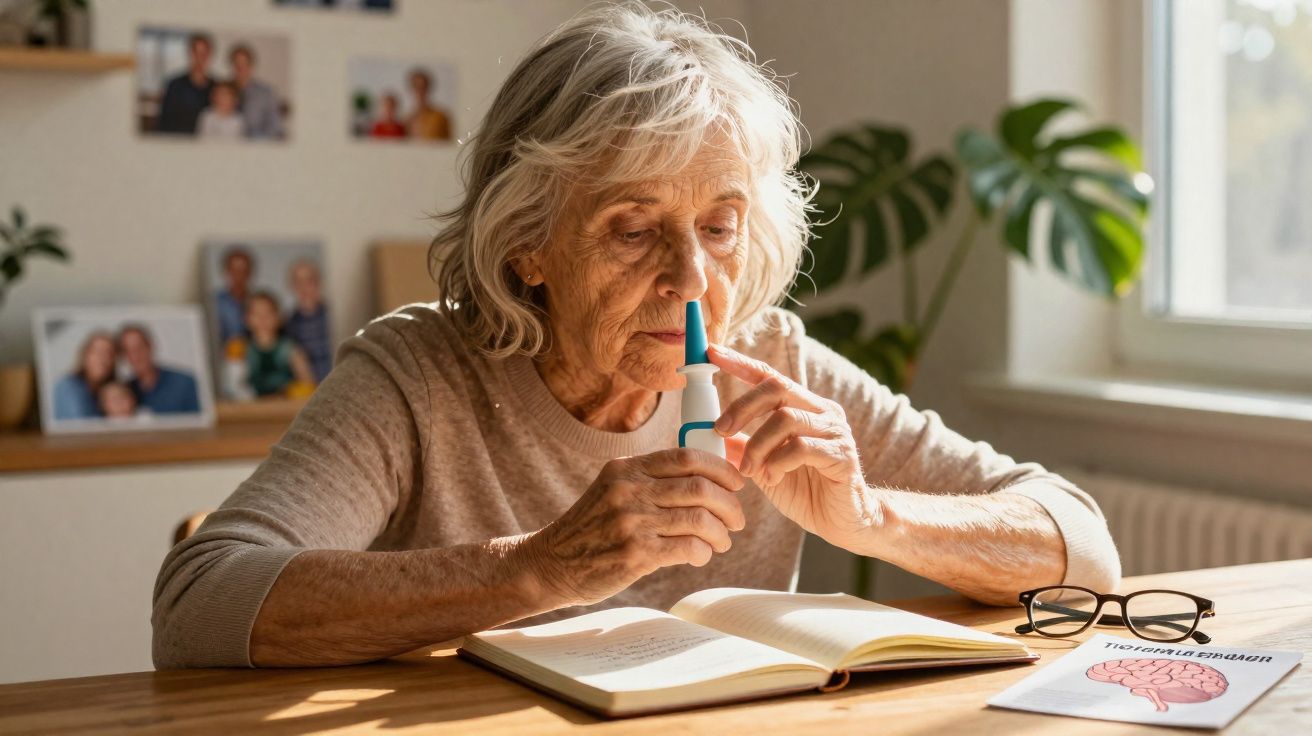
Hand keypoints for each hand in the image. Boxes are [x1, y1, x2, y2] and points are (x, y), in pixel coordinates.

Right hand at [525, 448, 746, 606]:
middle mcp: (629, 490)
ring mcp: (632, 521)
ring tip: (723, 542)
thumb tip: (708, 481)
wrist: (552, 563)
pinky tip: (701, 556)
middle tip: (737, 520)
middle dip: (730, 505)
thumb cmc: (591, 528)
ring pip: (699, 519)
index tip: (737, 484)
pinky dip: (703, 552)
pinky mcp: (636, 554)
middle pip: (700, 487)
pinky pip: (688, 548)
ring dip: (721, 533)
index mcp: (627, 468)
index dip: (721, 469)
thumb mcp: (613, 489)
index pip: (687, 457)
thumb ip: (650, 480)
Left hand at [708, 343, 879, 549]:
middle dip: (741, 407)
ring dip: (757, 445)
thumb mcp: (765, 467)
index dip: (740, 363)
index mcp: (803, 408)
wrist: (844, 523)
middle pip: (777, 387)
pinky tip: (771, 479)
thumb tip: (711, 435)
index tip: (712, 352)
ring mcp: (835, 431)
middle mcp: (822, 412)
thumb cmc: (807, 492)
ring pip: (786, 419)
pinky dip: (777, 463)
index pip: (770, 376)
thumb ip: (743, 448)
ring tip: (747, 470)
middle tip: (719, 430)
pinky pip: (803, 448)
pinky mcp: (843, 456)